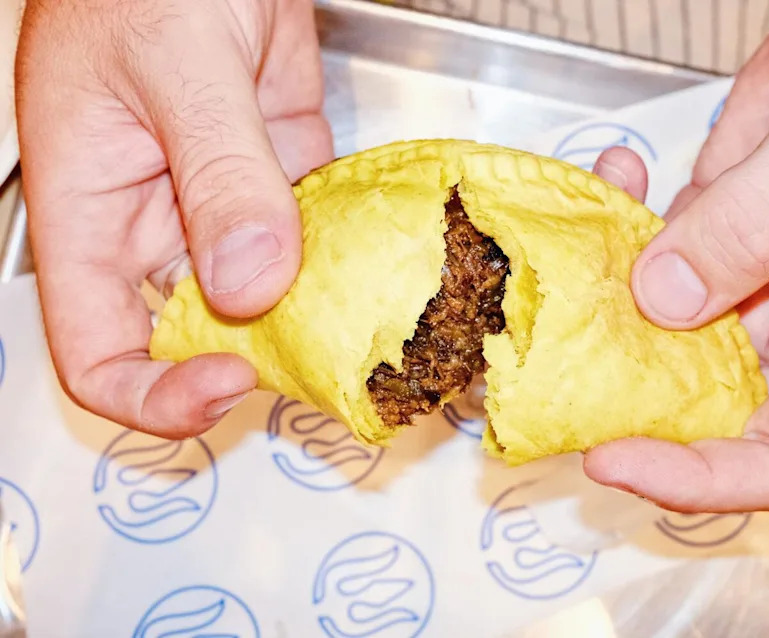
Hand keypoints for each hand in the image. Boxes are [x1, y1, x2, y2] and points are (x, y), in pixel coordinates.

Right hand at [15, 0, 331, 436]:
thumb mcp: (181, 64)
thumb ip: (219, 173)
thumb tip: (251, 284)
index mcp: (88, 215)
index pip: (98, 353)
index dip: (155, 393)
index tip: (230, 379)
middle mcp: (152, 226)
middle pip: (191, 339)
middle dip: (256, 361)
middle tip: (328, 359)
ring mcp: (220, 207)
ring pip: (262, 297)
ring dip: (313, 317)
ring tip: (369, 320)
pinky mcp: (278, 181)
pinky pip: (309, 242)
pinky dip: (343, 260)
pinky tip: (381, 263)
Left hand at [585, 0, 768, 511]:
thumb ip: (757, 221)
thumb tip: (664, 299)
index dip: (704, 479)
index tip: (617, 459)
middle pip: (712, 414)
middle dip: (629, 408)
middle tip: (554, 375)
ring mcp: (755, 279)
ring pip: (667, 336)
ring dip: (607, 312)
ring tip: (568, 267)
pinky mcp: (717, 234)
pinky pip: (654, 259)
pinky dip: (620, 233)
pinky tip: (611, 179)